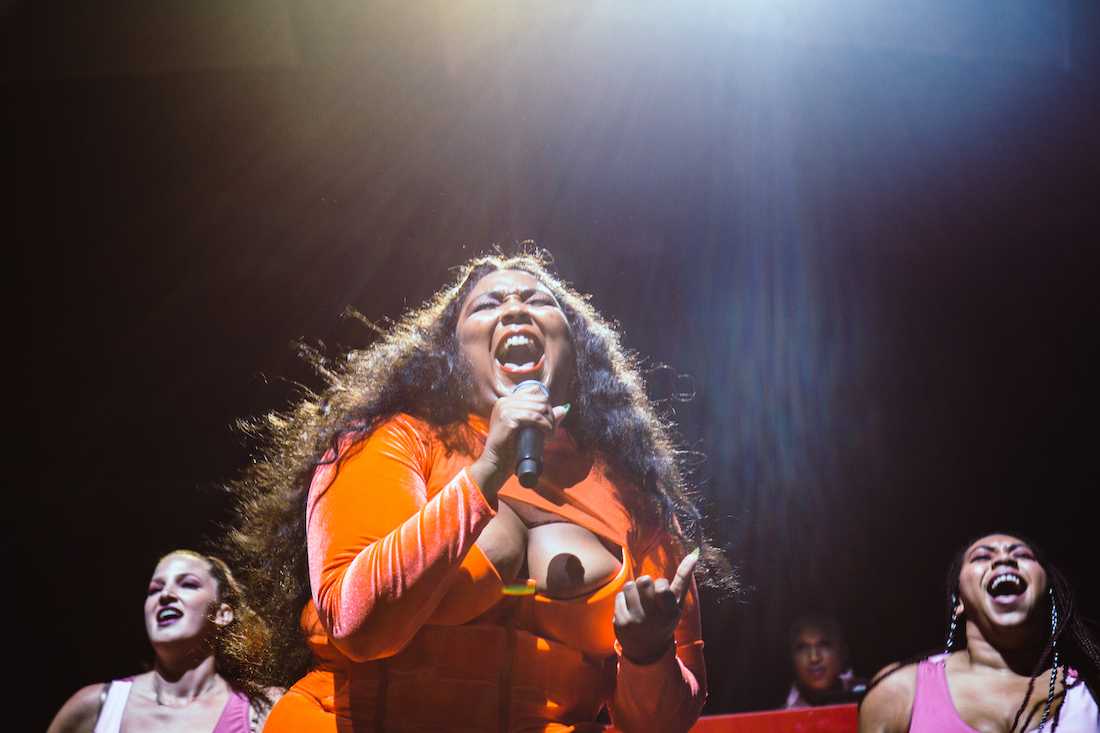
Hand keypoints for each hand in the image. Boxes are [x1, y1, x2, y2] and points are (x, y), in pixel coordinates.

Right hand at [469, 383, 568, 499]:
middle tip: (551, 429)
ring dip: (549, 422)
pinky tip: (547, 434)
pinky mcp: (508, 419)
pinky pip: (534, 417)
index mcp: (507, 401)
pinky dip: (545, 426)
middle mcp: (505, 402)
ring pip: (539, 408)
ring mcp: (505, 409)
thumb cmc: (511, 448)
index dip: (545, 404)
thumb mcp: (528, 429)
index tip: (548, 420)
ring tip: (550, 434)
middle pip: (539, 399)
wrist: (496, 463)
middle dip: (550, 414)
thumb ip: (544, 418)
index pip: (534, 391)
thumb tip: (563, 409)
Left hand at [614, 549, 698, 664]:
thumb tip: (693, 555)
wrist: (647, 649)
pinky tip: (630, 611)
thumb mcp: (677, 603)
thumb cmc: (664, 619)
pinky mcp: (620, 622)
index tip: (661, 594)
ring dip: (633, 591)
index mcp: (669, 612)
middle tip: (648, 595)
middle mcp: (652, 618)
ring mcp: (635, 621)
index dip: (660, 584)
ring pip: (629, 586)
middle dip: (645, 584)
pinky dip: (624, 600)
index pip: (662, 586)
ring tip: (639, 602)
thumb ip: (683, 579)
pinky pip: (619, 596)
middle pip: (643, 581)